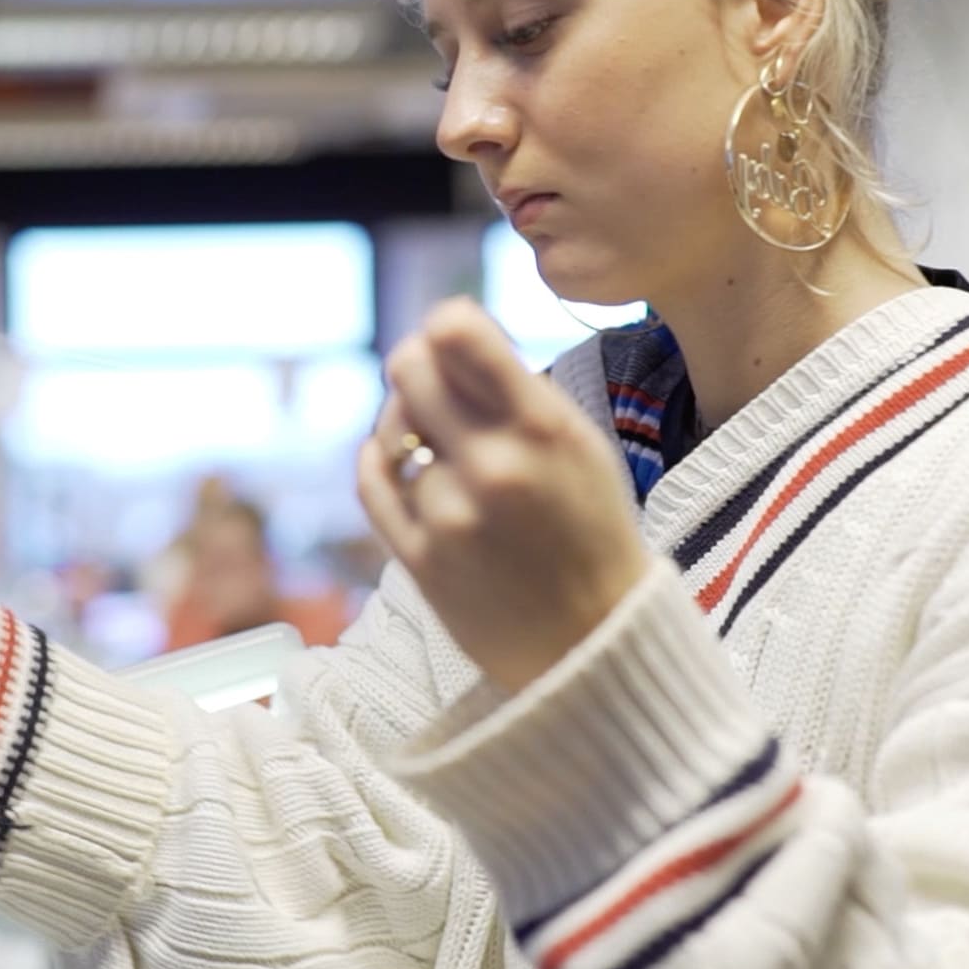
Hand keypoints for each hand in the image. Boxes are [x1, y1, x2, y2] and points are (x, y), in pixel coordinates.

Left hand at [359, 298, 650, 690]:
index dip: (445, 324)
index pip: (458, 332)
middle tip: (428, 380)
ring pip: (391, 430)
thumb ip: (519, 390)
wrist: (595, 644)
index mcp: (543, 428)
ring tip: (428, 437)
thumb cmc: (593, 534)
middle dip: (416, 365)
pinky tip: (392, 460)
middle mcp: (493, 466)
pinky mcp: (419, 560)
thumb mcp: (582, 446)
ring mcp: (450, 516)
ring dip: (403, 425)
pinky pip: (372, 483)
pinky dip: (376, 461)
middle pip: (411, 368)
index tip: (449, 335)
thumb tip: (446, 328)